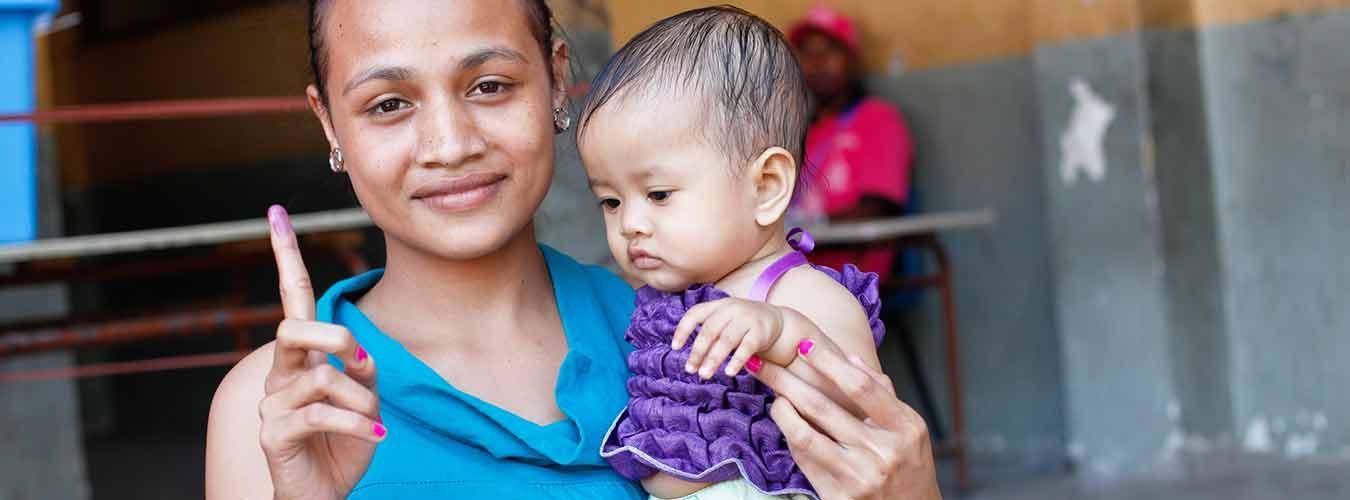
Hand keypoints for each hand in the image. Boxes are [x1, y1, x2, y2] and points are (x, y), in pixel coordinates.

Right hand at [258, 205, 384, 499]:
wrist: (326, 494)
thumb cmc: (346, 443)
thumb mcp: (366, 397)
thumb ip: (361, 367)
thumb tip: (357, 351)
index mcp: (302, 359)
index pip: (292, 300)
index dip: (286, 257)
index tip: (276, 213)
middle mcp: (280, 375)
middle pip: (294, 327)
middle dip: (336, 338)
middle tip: (363, 366)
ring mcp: (272, 405)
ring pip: (320, 375)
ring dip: (360, 399)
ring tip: (371, 423)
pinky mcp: (274, 434)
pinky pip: (321, 412)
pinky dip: (357, 423)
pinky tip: (374, 437)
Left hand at [672, 297, 784, 379]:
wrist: (773, 319)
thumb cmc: (741, 323)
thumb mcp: (724, 320)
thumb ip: (709, 332)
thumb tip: (692, 358)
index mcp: (718, 305)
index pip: (695, 314)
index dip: (683, 330)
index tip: (675, 347)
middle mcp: (731, 309)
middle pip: (710, 330)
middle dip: (698, 351)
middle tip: (690, 369)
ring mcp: (746, 319)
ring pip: (726, 340)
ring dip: (713, 359)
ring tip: (704, 375)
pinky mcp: (760, 332)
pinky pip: (746, 348)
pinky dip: (736, 361)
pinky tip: (728, 373)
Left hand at [753, 340, 940, 499]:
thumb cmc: (909, 465)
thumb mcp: (910, 428)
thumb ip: (882, 393)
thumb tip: (849, 358)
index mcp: (904, 428)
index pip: (860, 386)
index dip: (828, 362)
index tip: (803, 344)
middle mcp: (882, 452)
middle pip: (822, 406)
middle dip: (785, 380)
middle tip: (760, 362)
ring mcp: (858, 477)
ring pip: (803, 434)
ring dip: (781, 409)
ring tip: (774, 396)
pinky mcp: (838, 496)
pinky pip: (804, 460)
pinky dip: (791, 437)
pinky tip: (786, 424)